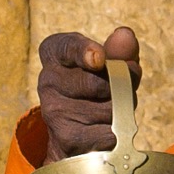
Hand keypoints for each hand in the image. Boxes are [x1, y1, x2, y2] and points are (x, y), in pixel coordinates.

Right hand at [36, 27, 140, 164]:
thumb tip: (125, 35)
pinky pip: (109, 132)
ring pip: (108, 109)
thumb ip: (119, 51)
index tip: (99, 58)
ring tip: (110, 110)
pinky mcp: (66, 138)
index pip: (65, 47)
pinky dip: (118, 132)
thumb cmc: (96, 89)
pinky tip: (105, 130)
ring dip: (122, 110)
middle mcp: (47, 81)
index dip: (83, 51)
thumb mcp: (108, 66)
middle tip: (121, 88)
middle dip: (121, 85)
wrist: (75, 135)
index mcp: (54, 55)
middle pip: (97, 81)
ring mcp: (54, 111)